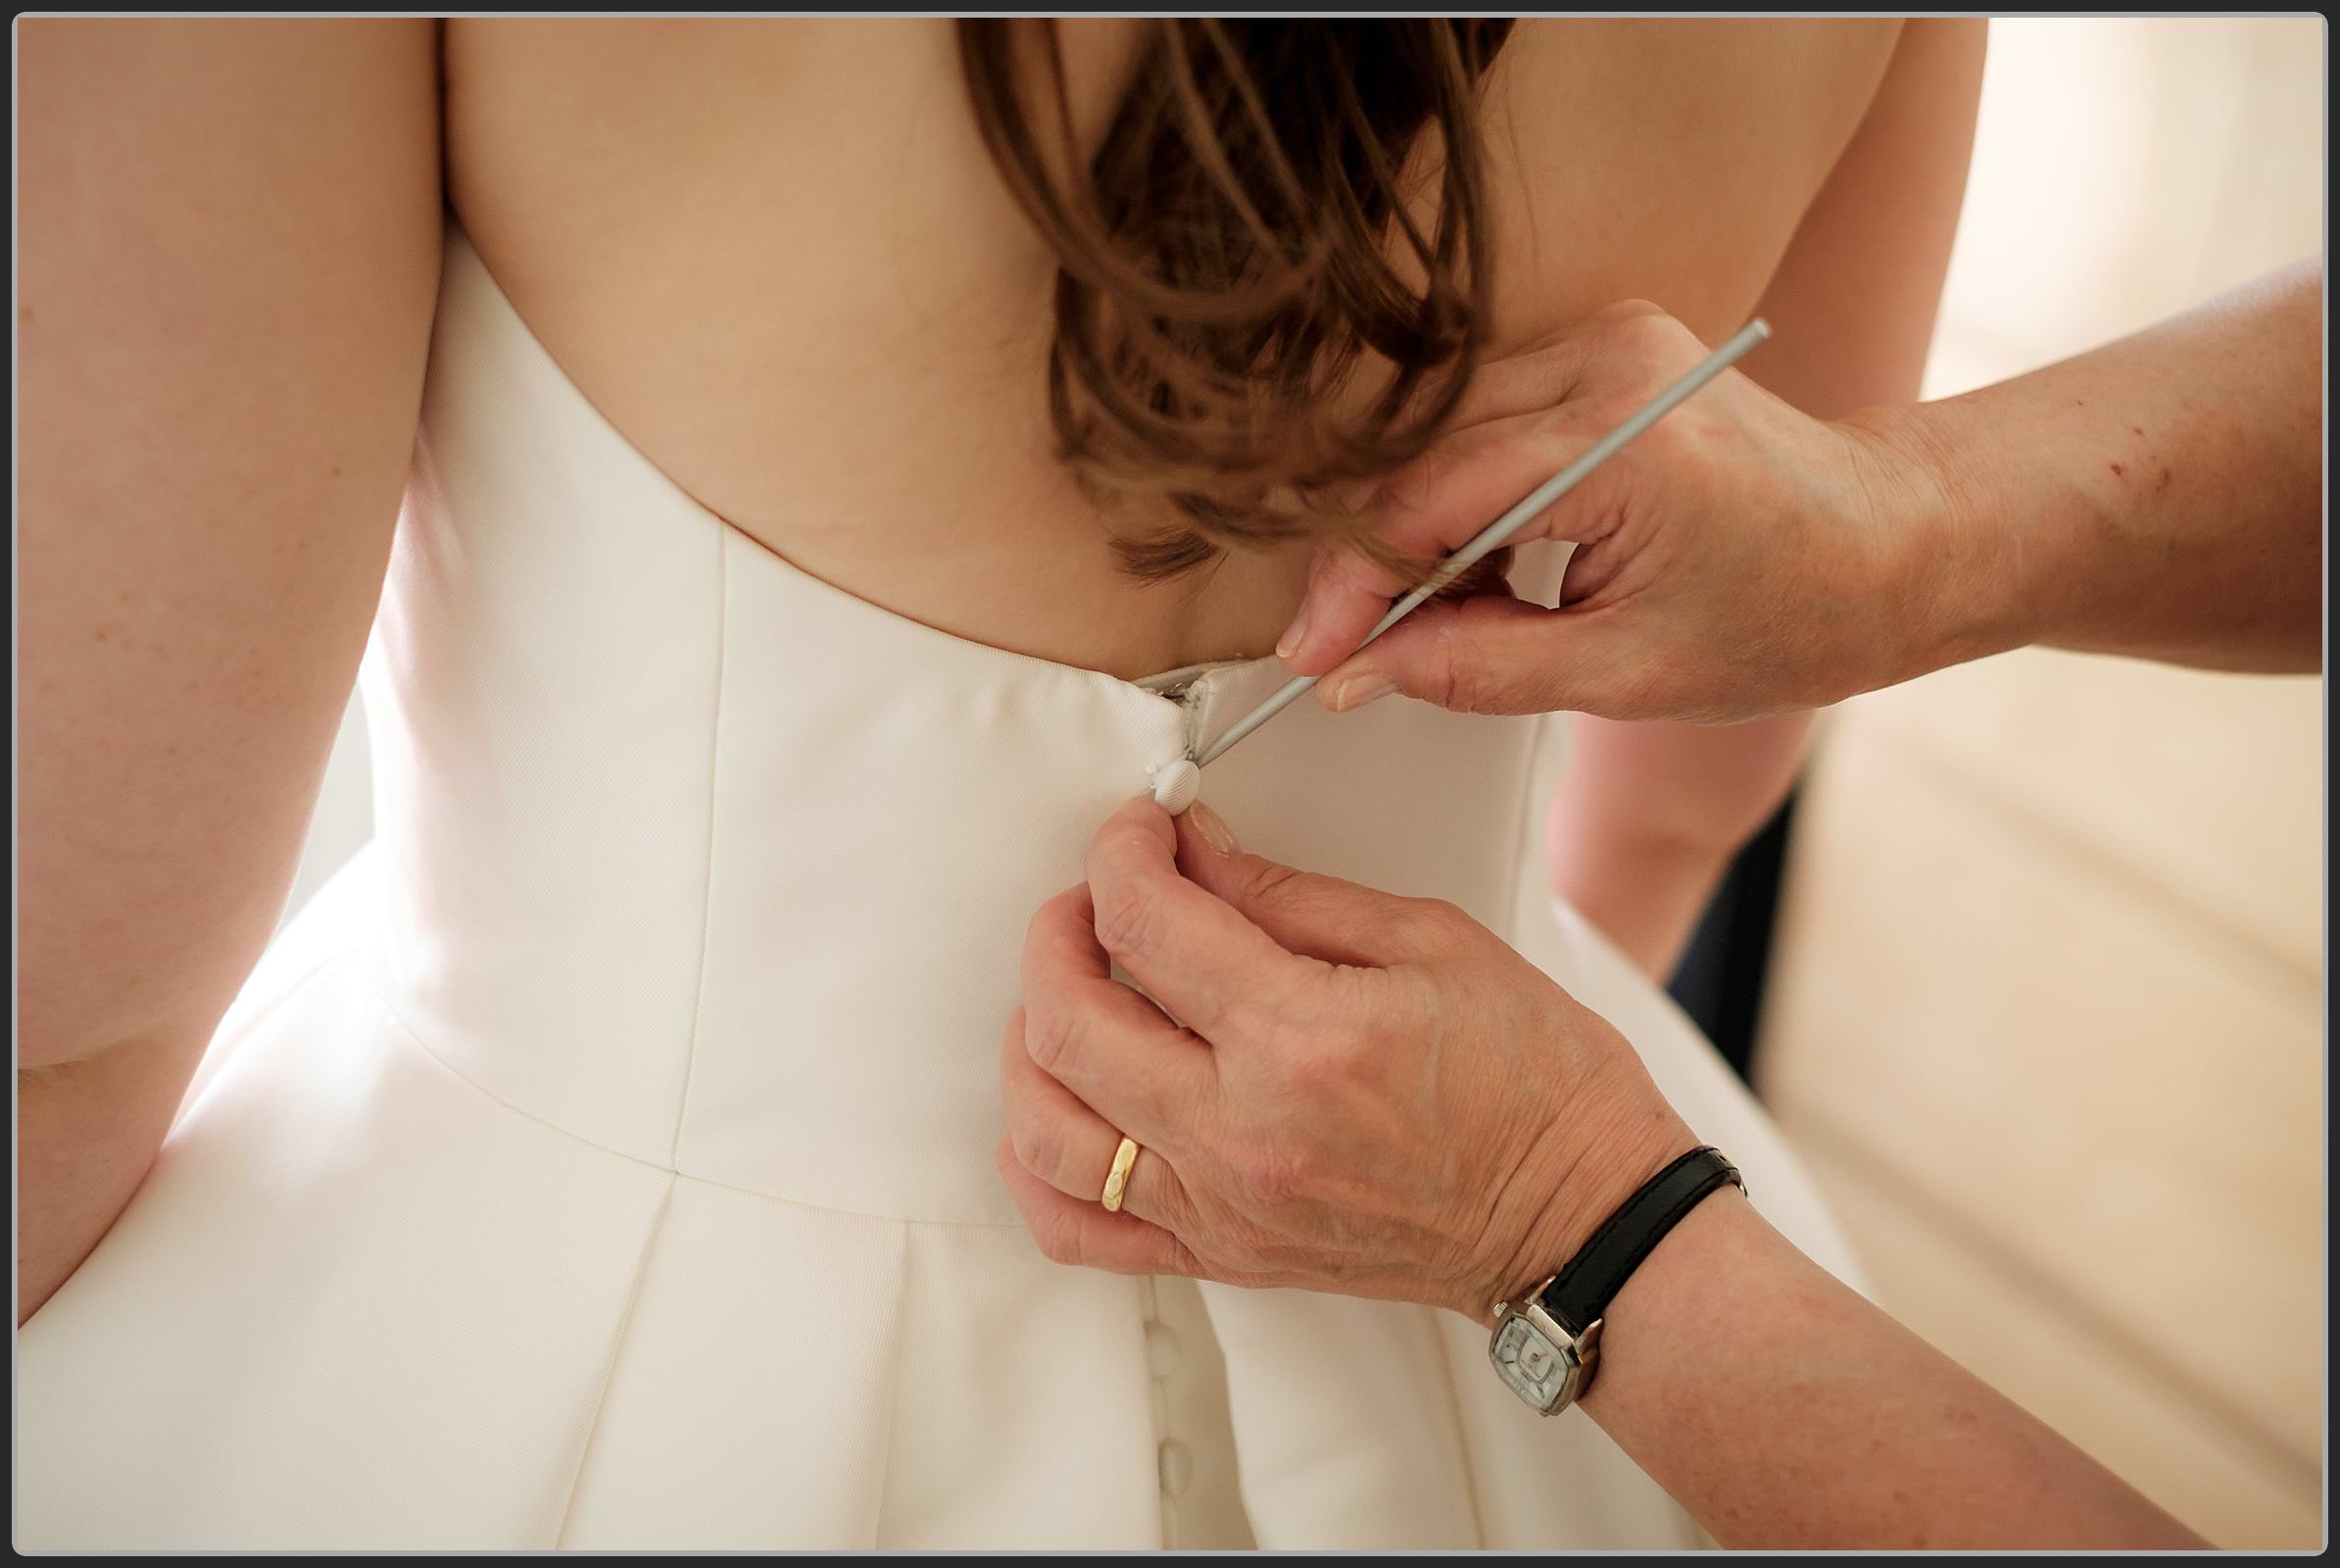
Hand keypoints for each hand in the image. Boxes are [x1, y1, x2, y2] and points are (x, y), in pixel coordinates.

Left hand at [997, 797, 1697, 1322]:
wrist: (1579, 1218)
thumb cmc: (1533, 1079)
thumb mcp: (1428, 941)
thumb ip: (1287, 895)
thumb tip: (1191, 848)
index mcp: (1301, 1039)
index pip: (1144, 923)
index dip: (1122, 851)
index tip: (1141, 828)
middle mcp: (1242, 1134)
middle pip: (1066, 1022)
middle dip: (1059, 930)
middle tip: (1100, 895)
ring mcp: (1222, 1208)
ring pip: (1045, 1129)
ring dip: (1036, 1039)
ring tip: (1080, 991)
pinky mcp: (1222, 1255)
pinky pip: (1076, 1227)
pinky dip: (1042, 1159)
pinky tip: (1072, 1101)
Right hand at [1275, 301, 1964, 722]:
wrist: (1894, 544)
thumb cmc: (1796, 611)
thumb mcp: (1626, 674)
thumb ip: (1475, 670)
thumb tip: (1359, 675)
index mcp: (1624, 440)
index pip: (1430, 502)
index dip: (1355, 589)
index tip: (1311, 659)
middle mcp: (1606, 361)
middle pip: (1422, 461)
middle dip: (1375, 569)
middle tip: (1351, 659)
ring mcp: (1605, 340)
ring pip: (1442, 440)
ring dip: (1417, 536)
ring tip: (1437, 623)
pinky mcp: (1602, 347)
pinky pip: (1484, 422)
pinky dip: (1462, 500)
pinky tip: (1484, 569)